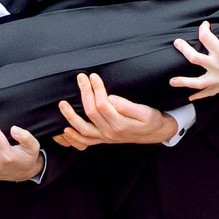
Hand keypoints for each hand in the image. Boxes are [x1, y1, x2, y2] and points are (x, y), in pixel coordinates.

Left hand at [52, 72, 180, 149]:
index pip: (102, 105)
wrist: (156, 134)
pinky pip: (85, 142)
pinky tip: (65, 130)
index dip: (96, 89)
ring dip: (71, 117)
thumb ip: (127, 106)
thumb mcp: (146, 112)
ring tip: (62, 104)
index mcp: (121, 124)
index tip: (93, 76)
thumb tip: (110, 98)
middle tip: (81, 78)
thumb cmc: (152, 120)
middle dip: (85, 93)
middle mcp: (110, 133)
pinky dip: (74, 138)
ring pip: (83, 129)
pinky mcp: (104, 140)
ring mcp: (106, 138)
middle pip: (91, 113)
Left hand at [168, 17, 218, 100]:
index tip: (206, 25)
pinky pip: (210, 92)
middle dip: (183, 49)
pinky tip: (191, 97)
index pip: (205, 37)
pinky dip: (200, 96)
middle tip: (177, 43)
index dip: (203, 29)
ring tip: (172, 81)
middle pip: (194, 57)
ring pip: (198, 82)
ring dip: (184, 81)